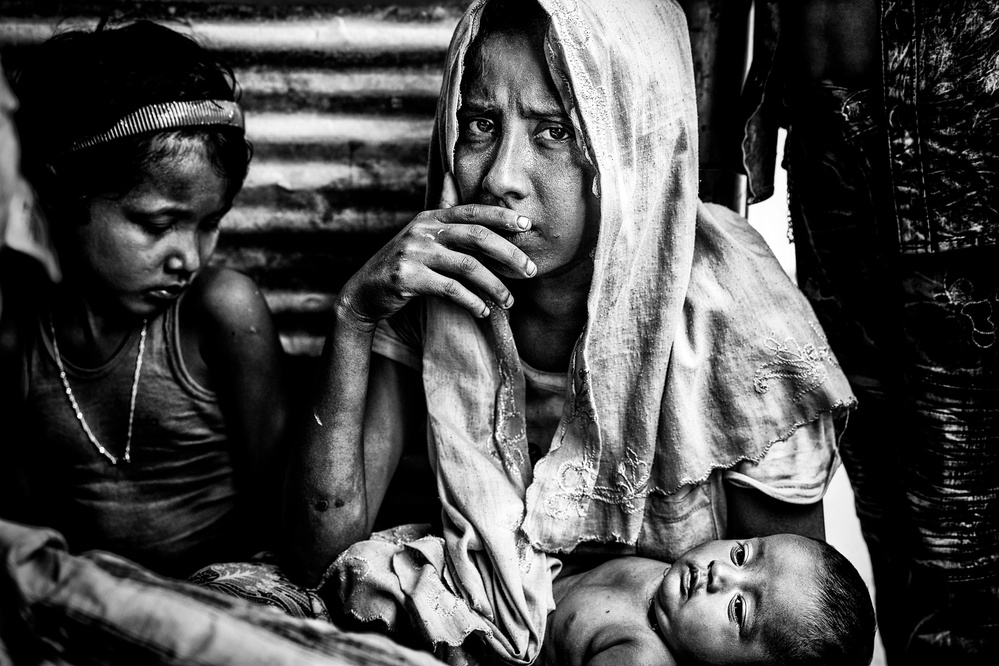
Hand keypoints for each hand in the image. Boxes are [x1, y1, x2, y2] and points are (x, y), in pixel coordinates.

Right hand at [337, 173, 536, 328]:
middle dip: (509, 254)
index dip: (501, 217)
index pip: (473, 212)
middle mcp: (423, 230)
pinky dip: (472, 301)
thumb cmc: (403, 264)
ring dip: (495, 286)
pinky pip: (450, 289)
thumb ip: (441, 211)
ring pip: (468, 266)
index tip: (527, 226)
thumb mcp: (420, 234)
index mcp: (431, 217)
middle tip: (531, 271)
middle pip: (477, 237)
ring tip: (509, 301)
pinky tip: (484, 311)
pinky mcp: (407, 278)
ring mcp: (414, 253)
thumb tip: (451, 175)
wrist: (364, 291)